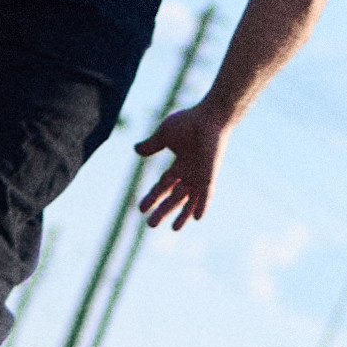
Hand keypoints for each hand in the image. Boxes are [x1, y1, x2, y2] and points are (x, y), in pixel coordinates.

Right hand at [134, 102, 230, 229]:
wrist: (209, 117)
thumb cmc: (189, 122)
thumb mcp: (163, 135)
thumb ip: (151, 145)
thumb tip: (136, 151)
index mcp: (180, 165)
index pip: (163, 186)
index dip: (152, 198)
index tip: (140, 209)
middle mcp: (191, 174)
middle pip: (174, 198)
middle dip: (163, 211)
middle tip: (151, 225)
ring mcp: (201, 175)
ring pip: (189, 200)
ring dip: (181, 214)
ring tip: (174, 230)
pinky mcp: (210, 174)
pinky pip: (206, 194)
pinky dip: (202, 205)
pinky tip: (197, 218)